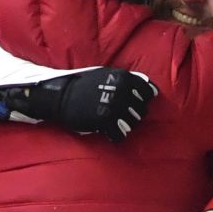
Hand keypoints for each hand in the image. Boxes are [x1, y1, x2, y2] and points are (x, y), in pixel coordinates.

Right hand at [5, 67, 156, 141]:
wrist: (61, 95)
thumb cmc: (84, 84)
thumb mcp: (108, 74)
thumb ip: (129, 80)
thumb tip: (151, 88)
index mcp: (124, 77)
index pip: (148, 92)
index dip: (143, 100)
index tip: (134, 105)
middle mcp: (122, 91)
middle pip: (142, 110)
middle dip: (134, 115)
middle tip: (121, 117)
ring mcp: (115, 106)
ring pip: (133, 124)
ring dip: (126, 126)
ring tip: (115, 124)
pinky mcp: (105, 120)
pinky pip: (121, 135)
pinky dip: (116, 136)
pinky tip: (109, 133)